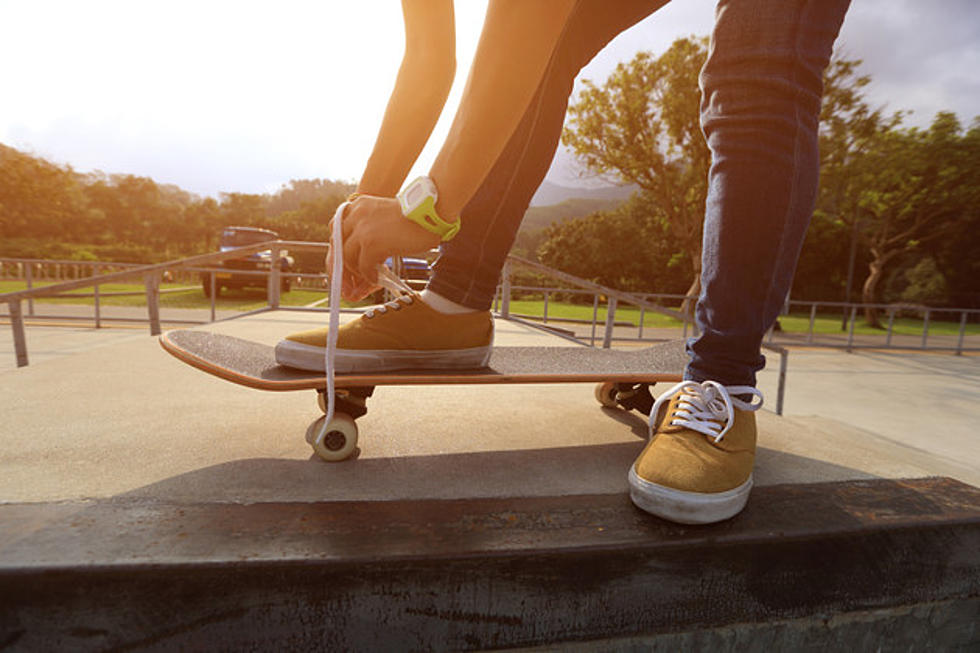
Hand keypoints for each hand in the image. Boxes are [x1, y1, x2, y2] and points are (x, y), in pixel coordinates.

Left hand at [326, 195, 441, 300]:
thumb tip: (362, 250)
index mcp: (359, 205)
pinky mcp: (372, 244)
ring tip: (368, 276)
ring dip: (357, 271)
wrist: (431, 213)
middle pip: (338, 244)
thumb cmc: (416, 217)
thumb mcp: (384, 213)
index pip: (337, 229)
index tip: (346, 260)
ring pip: (348, 258)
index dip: (339, 247)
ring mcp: (363, 229)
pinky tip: (377, 278)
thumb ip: (370, 224)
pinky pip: (363, 266)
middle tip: (351, 276)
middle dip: (343, 264)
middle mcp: (357, 214)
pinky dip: (369, 276)